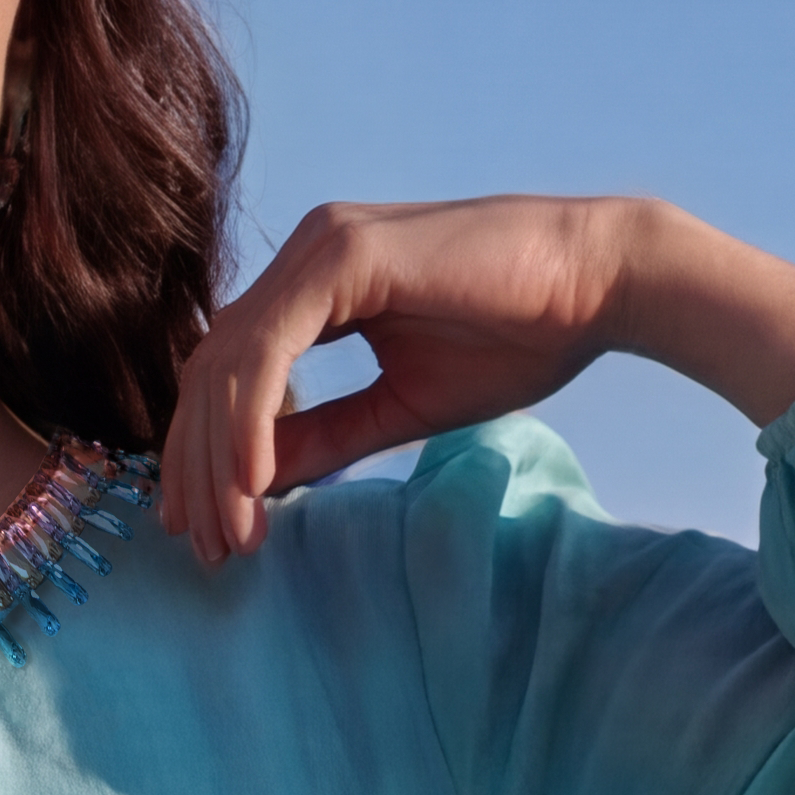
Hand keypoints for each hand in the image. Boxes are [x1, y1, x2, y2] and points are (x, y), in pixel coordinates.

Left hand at [159, 193, 794, 565]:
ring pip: (229, 362)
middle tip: (202, 547)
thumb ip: (323, 436)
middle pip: (212, 368)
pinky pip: (270, 351)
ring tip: (229, 534)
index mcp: (316, 283)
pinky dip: (253, 422)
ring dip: (220, 459)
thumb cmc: (519, 337)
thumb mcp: (400, 406)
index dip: (207, 455)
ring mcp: (320, 246)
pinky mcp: (345, 254)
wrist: (598, 285)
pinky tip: (253, 486)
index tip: (209, 530)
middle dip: (196, 466)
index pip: (231, 372)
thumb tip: (252, 483)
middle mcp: (306, 253)